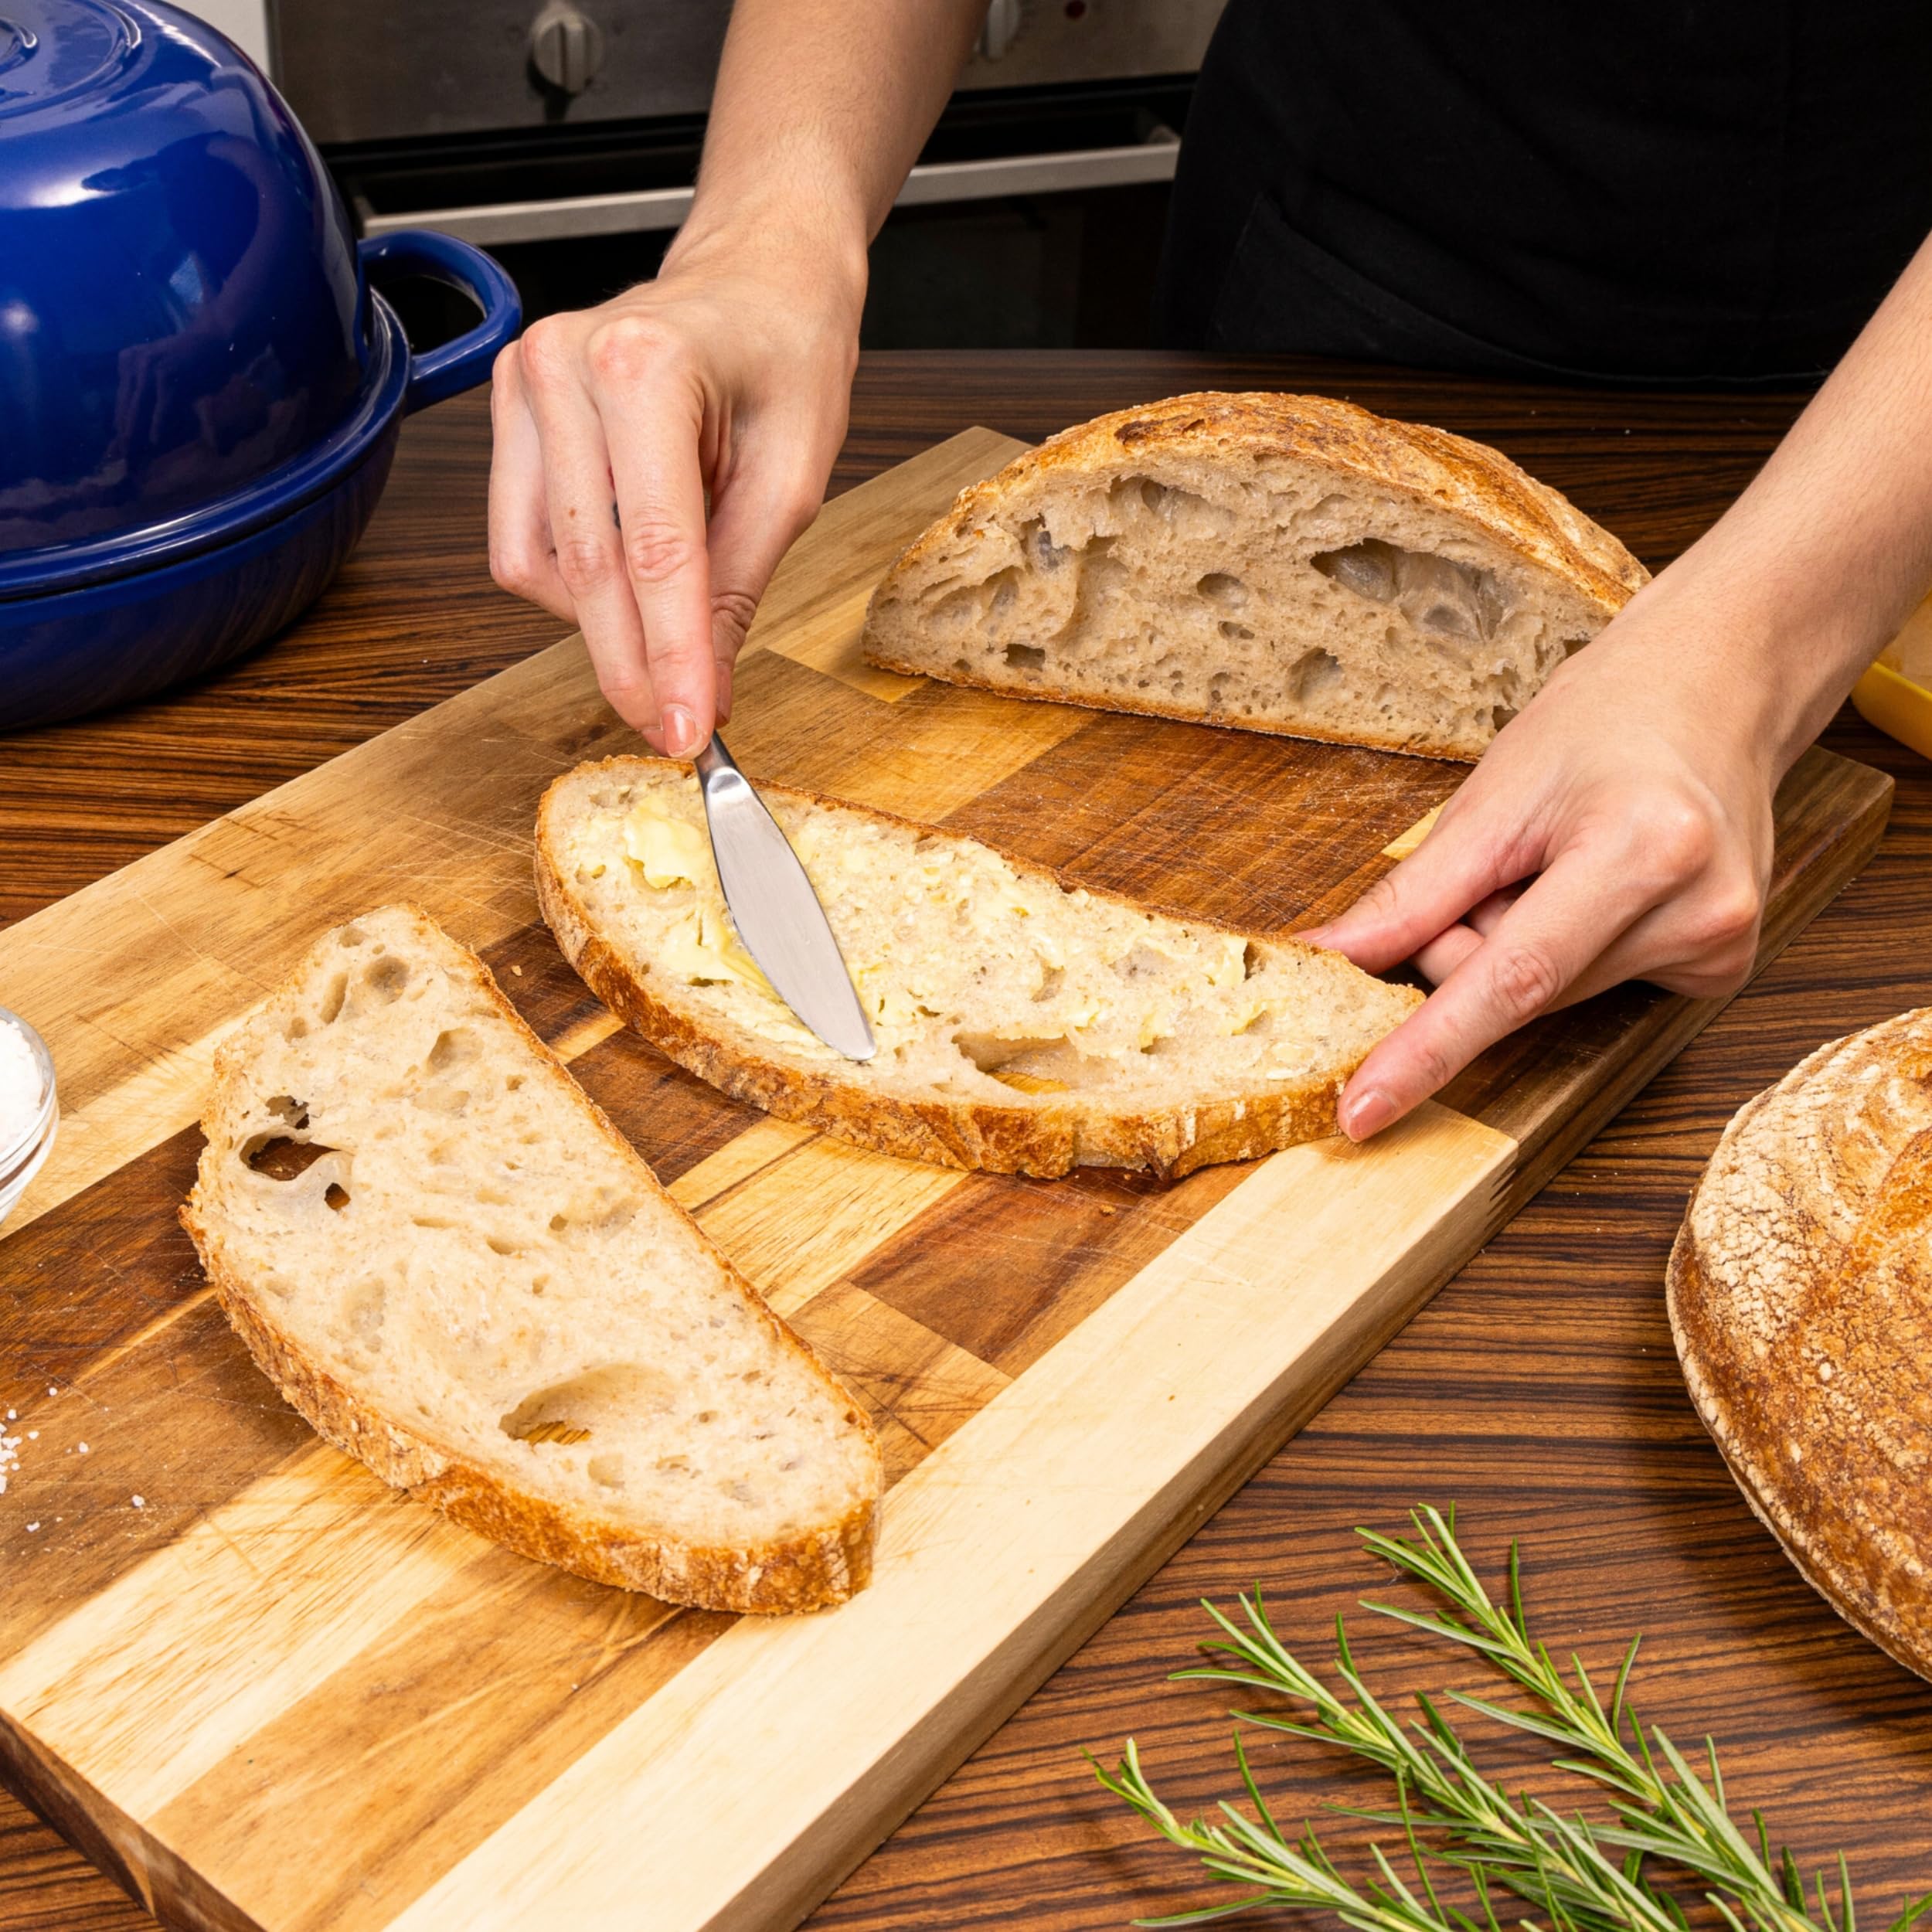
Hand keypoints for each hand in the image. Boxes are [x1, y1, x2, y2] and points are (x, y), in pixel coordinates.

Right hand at [487, 223, 863, 753]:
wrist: (756, 273)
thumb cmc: (786, 351)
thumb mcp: (794, 477)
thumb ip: (739, 589)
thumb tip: (701, 692)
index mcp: (646, 368)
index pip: (653, 552)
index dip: (667, 658)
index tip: (685, 731)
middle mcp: (565, 367)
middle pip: (586, 569)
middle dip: (631, 665)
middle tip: (674, 727)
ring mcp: (524, 382)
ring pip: (542, 567)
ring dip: (604, 622)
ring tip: (673, 610)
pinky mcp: (508, 408)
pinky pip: (524, 541)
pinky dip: (578, 583)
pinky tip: (632, 567)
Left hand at [1302, 585, 1783, 1139]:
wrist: (1721, 683)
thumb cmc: (1608, 718)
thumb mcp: (1495, 793)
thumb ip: (1414, 893)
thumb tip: (1333, 957)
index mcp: (1644, 849)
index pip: (1508, 980)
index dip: (1425, 1051)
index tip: (1363, 1110)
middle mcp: (1698, 910)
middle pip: (1518, 990)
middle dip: (1468, 944)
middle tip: (1496, 863)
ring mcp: (1722, 945)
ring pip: (1550, 998)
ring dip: (1518, 943)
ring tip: (1563, 857)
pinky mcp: (1723, 968)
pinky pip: (1593, 989)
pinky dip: (1566, 950)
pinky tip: (1600, 886)